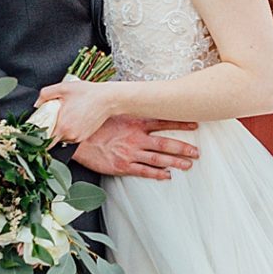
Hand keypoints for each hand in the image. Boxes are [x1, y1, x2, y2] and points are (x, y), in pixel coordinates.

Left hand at [33, 73, 117, 146]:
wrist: (107, 99)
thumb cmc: (87, 93)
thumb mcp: (63, 88)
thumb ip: (46, 94)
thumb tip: (37, 103)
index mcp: (62, 126)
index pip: (44, 141)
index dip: (38, 137)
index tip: (36, 130)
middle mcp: (69, 135)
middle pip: (52, 139)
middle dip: (48, 131)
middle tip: (50, 119)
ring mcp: (77, 137)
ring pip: (61, 138)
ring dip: (59, 131)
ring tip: (64, 116)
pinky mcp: (83, 137)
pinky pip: (70, 137)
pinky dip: (68, 130)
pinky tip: (72, 119)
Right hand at [72, 116, 201, 179]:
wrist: (75, 139)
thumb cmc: (92, 123)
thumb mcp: (111, 110)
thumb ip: (126, 106)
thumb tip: (137, 98)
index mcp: (134, 121)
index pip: (163, 121)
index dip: (181, 122)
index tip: (195, 123)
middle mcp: (136, 138)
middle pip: (166, 143)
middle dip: (183, 147)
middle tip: (197, 152)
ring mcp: (130, 153)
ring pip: (158, 158)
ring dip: (175, 161)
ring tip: (188, 164)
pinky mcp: (122, 166)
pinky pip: (143, 171)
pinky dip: (157, 173)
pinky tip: (167, 175)